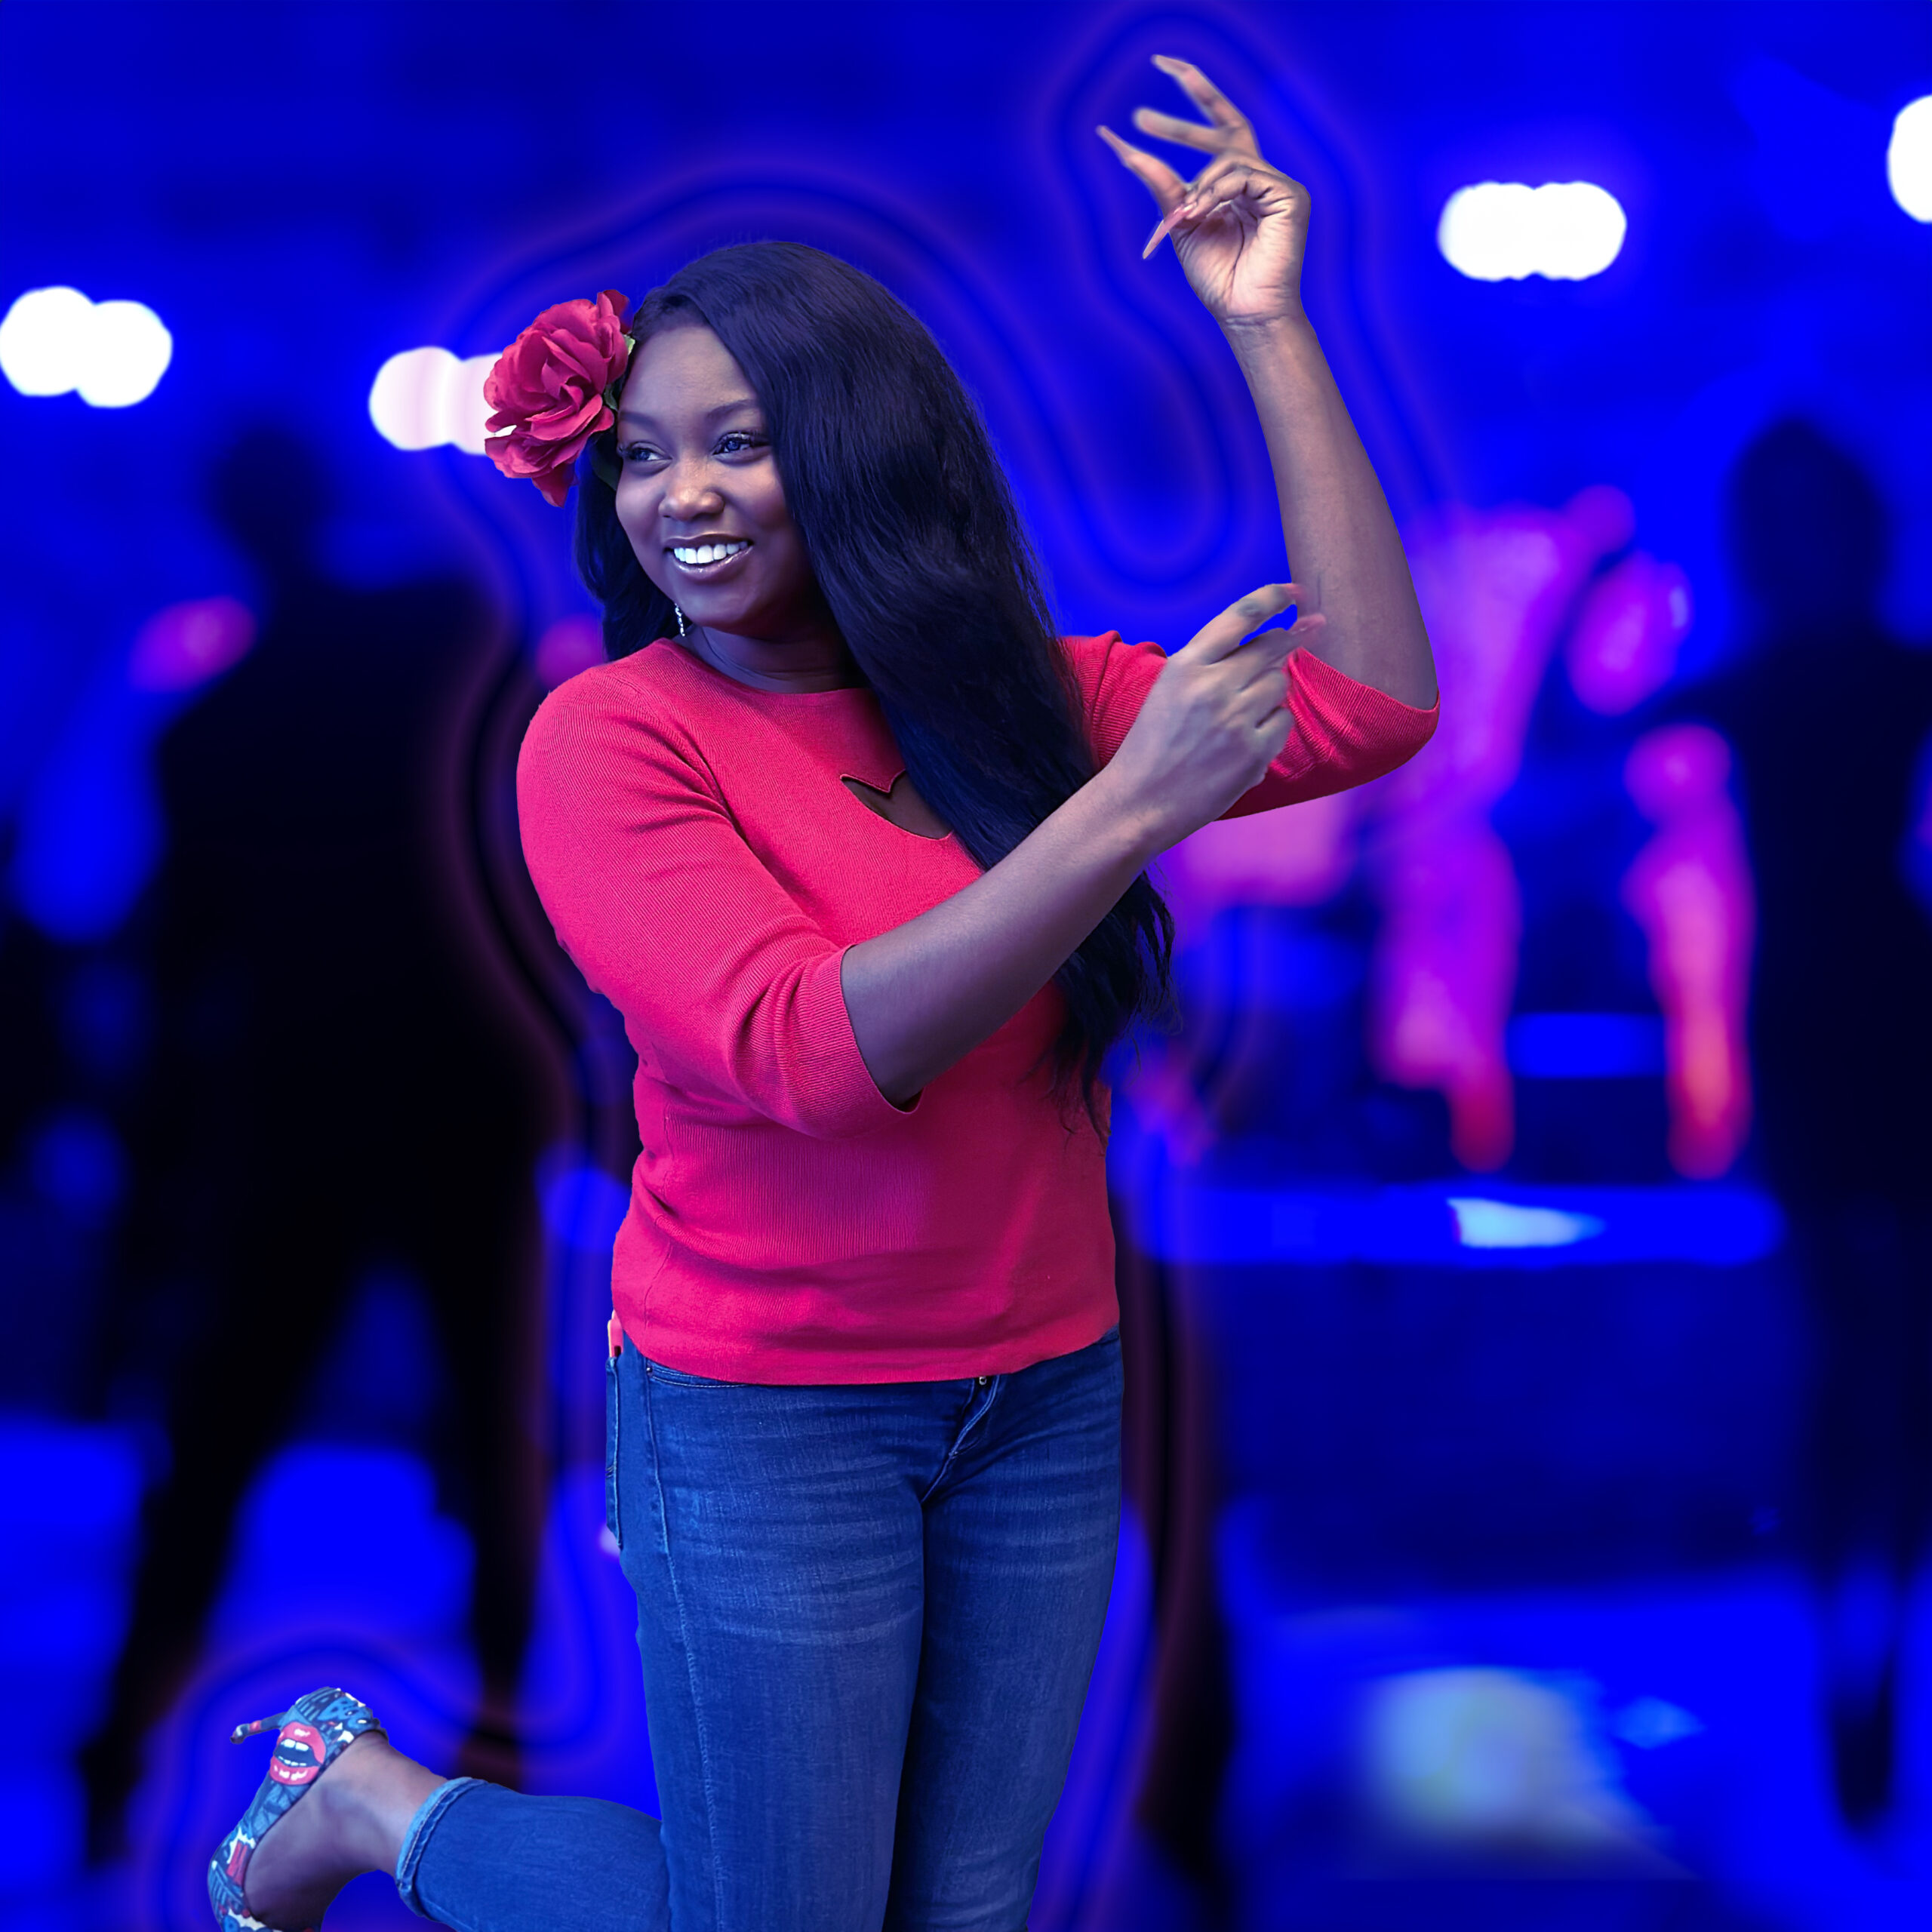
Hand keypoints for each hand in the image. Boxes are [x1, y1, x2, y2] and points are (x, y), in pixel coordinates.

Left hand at [1097, 55, 1309, 327]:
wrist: (1243, 313)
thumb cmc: (1217, 278)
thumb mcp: (1180, 225)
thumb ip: (1164, 187)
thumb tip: (1129, 150)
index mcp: (1236, 184)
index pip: (1220, 129)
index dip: (1198, 95)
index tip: (1163, 72)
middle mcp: (1259, 178)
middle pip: (1229, 124)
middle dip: (1195, 98)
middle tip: (1143, 112)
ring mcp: (1277, 185)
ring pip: (1228, 159)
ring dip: (1199, 186)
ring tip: (1186, 216)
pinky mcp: (1290, 196)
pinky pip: (1245, 174)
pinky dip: (1218, 192)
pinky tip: (1205, 213)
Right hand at [1104, 585, 1325, 852]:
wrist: (1137, 803)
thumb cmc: (1152, 747)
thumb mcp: (1169, 691)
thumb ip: (1210, 666)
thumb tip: (1270, 649)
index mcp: (1185, 665)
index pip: (1241, 616)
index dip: (1274, 597)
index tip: (1296, 592)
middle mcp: (1212, 686)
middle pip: (1272, 647)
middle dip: (1293, 638)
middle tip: (1311, 628)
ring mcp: (1235, 720)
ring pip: (1280, 685)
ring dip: (1271, 695)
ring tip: (1240, 718)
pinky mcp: (1252, 753)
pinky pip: (1283, 723)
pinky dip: (1271, 730)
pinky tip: (1244, 745)